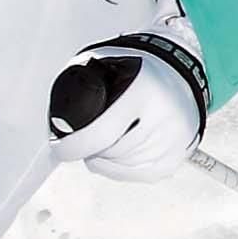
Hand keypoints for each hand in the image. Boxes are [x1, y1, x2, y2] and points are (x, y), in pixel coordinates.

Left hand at [47, 0, 209, 181]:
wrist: (180, 70)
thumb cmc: (137, 69)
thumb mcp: (106, 63)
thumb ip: (79, 86)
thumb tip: (57, 125)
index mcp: (144, 89)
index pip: (100, 133)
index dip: (73, 147)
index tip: (60, 148)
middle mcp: (164, 115)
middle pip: (110, 152)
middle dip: (90, 148)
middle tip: (85, 136)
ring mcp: (174, 138)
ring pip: (123, 165)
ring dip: (106, 157)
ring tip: (107, 136)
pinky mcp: (177, 155)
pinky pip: (138, 175)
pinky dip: (121, 167)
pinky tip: (119, 152)